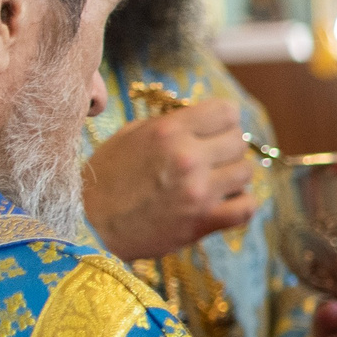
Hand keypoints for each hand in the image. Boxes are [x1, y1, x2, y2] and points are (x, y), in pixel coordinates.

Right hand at [83, 101, 257, 259]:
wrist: (89, 224)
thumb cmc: (106, 178)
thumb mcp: (130, 136)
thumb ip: (169, 124)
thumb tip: (202, 119)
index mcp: (169, 131)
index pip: (227, 112)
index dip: (224, 120)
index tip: (215, 129)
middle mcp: (188, 157)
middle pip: (239, 142)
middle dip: (227, 148)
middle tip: (211, 158)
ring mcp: (198, 190)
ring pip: (246, 172)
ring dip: (233, 176)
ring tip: (214, 181)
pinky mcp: (203, 221)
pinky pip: (247, 208)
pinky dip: (241, 205)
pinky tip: (225, 202)